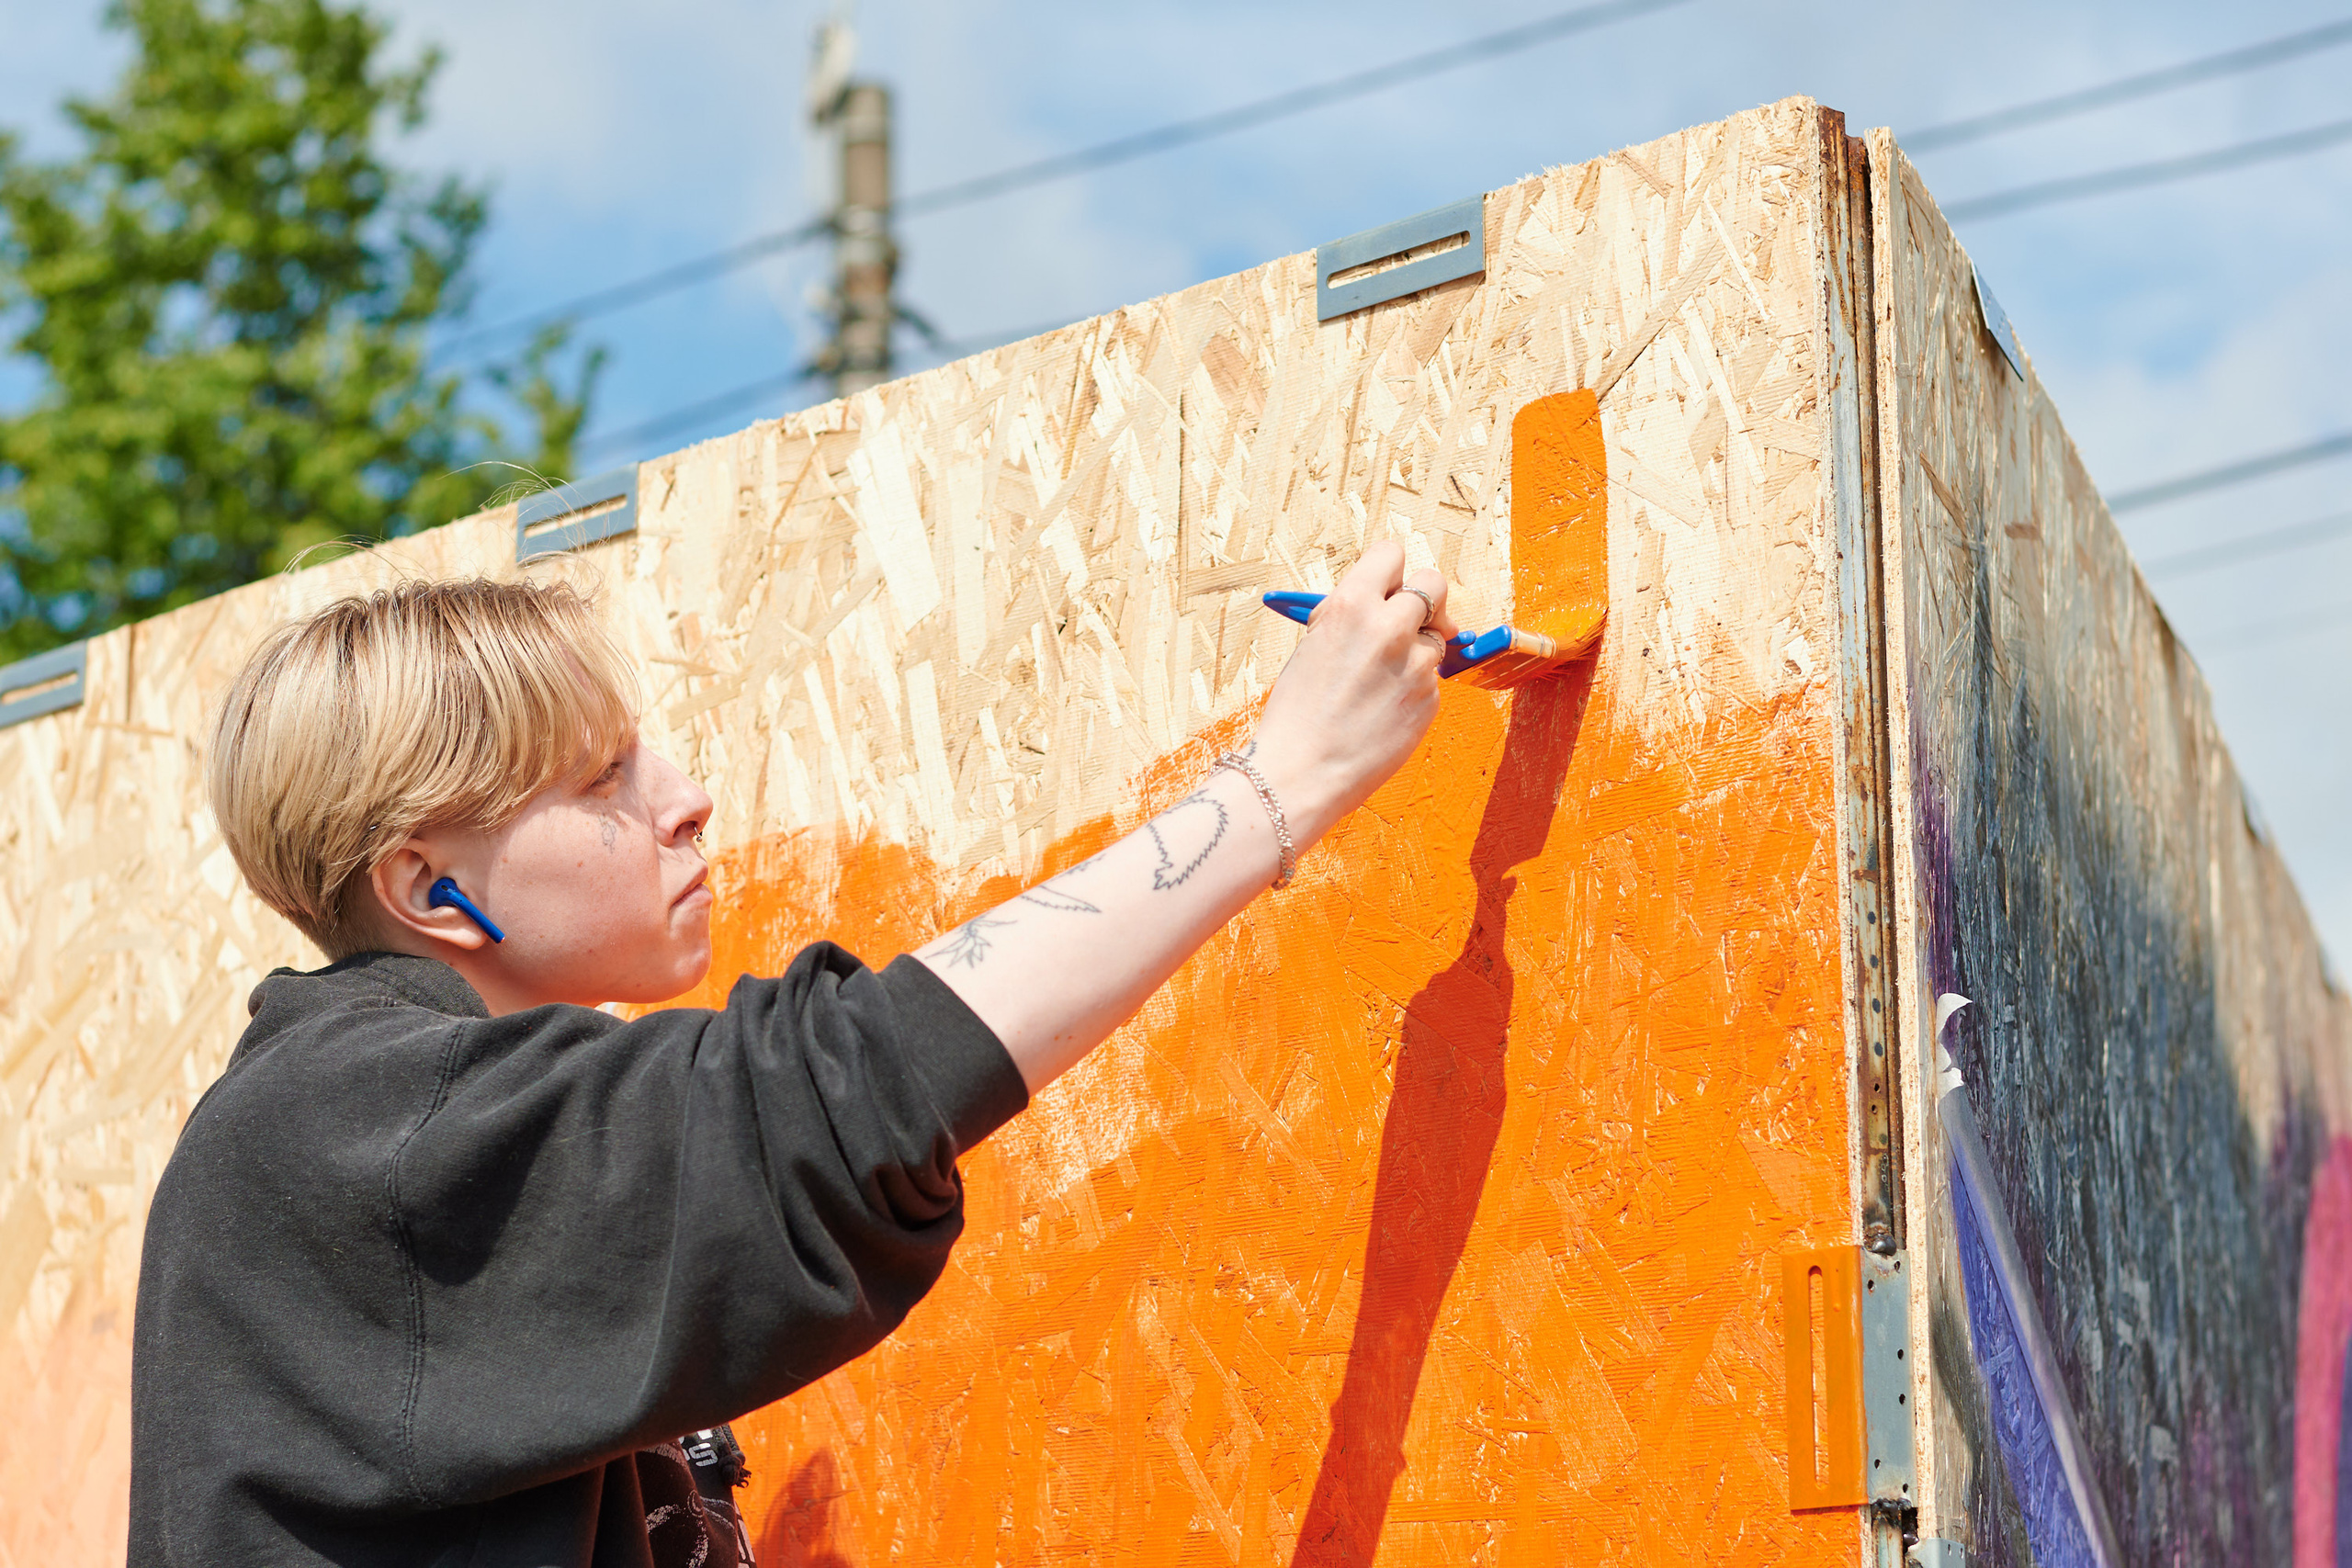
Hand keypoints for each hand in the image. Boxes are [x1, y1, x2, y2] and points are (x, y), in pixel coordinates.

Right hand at [1249, 542, 1456, 847]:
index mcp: (1352, 606)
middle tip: (1410, 620)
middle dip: (1425, 599)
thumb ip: (1352, 615)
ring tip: (1377, 682)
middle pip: (1434, 584)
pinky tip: (1382, 711)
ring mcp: (1416, 665)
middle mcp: (1390, 628)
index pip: (1391, 553)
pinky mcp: (1430, 699)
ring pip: (1434, 637)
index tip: (1387, 586)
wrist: (1301, 773)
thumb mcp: (1313, 644)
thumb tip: (1383, 599)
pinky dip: (1413, 689)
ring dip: (1415, 650)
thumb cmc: (1297, 712)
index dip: (1389, 571)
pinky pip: (1430, 679)